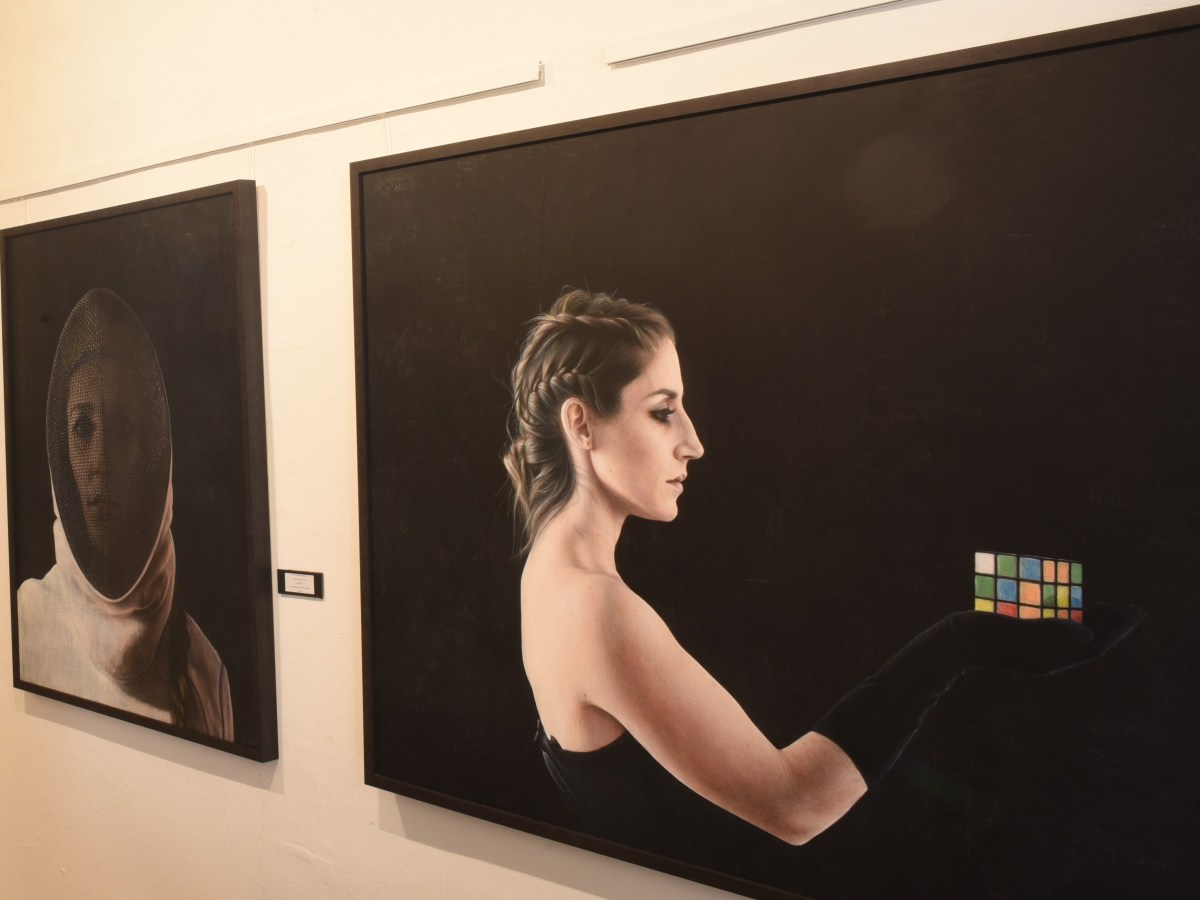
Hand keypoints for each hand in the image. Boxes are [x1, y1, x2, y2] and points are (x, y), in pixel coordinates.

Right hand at [949, 603, 1143, 675]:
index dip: (1115, 628)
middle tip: (1133, 608)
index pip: (1092, 645)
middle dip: (1112, 626)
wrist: (944, 649)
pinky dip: (1074, 625)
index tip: (1133, 611)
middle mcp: (1046, 661)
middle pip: (1088, 645)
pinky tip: (1075, 612)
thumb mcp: (1008, 627)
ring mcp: (1036, 657)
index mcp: (1046, 659)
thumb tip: (1087, 633)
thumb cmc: (973, 635)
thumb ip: (1046, 629)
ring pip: (1076, 642)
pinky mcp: (1025, 650)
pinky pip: (1060, 639)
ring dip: (1096, 624)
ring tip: (1113, 609)